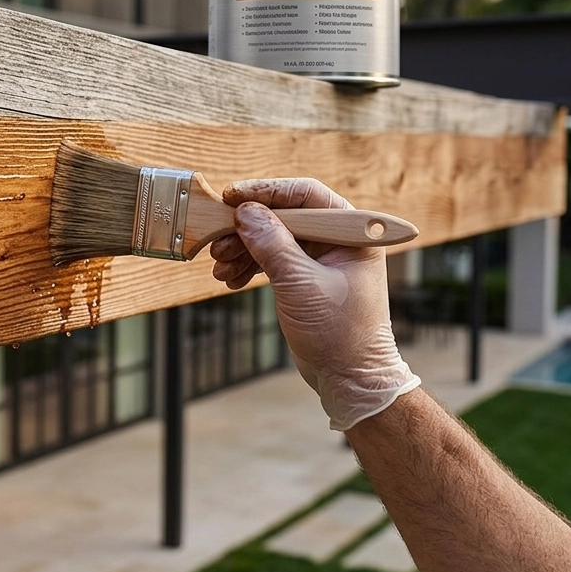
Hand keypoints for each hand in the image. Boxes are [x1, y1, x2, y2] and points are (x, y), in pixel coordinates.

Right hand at [208, 178, 420, 430]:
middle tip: (219, 239)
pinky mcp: (305, 277)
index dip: (267, 192)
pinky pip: (272, 259)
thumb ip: (273, 244)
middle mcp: (338, 239)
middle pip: (284, 216)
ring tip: (220, 266)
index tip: (233, 197)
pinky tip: (230, 279)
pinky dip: (249, 266)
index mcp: (351, 232)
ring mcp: (321, 258)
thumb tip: (245, 212)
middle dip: (248, 228)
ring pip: (273, 238)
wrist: (350, 379)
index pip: (306, 195)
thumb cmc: (340, 333)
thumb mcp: (301, 284)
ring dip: (243, 249)